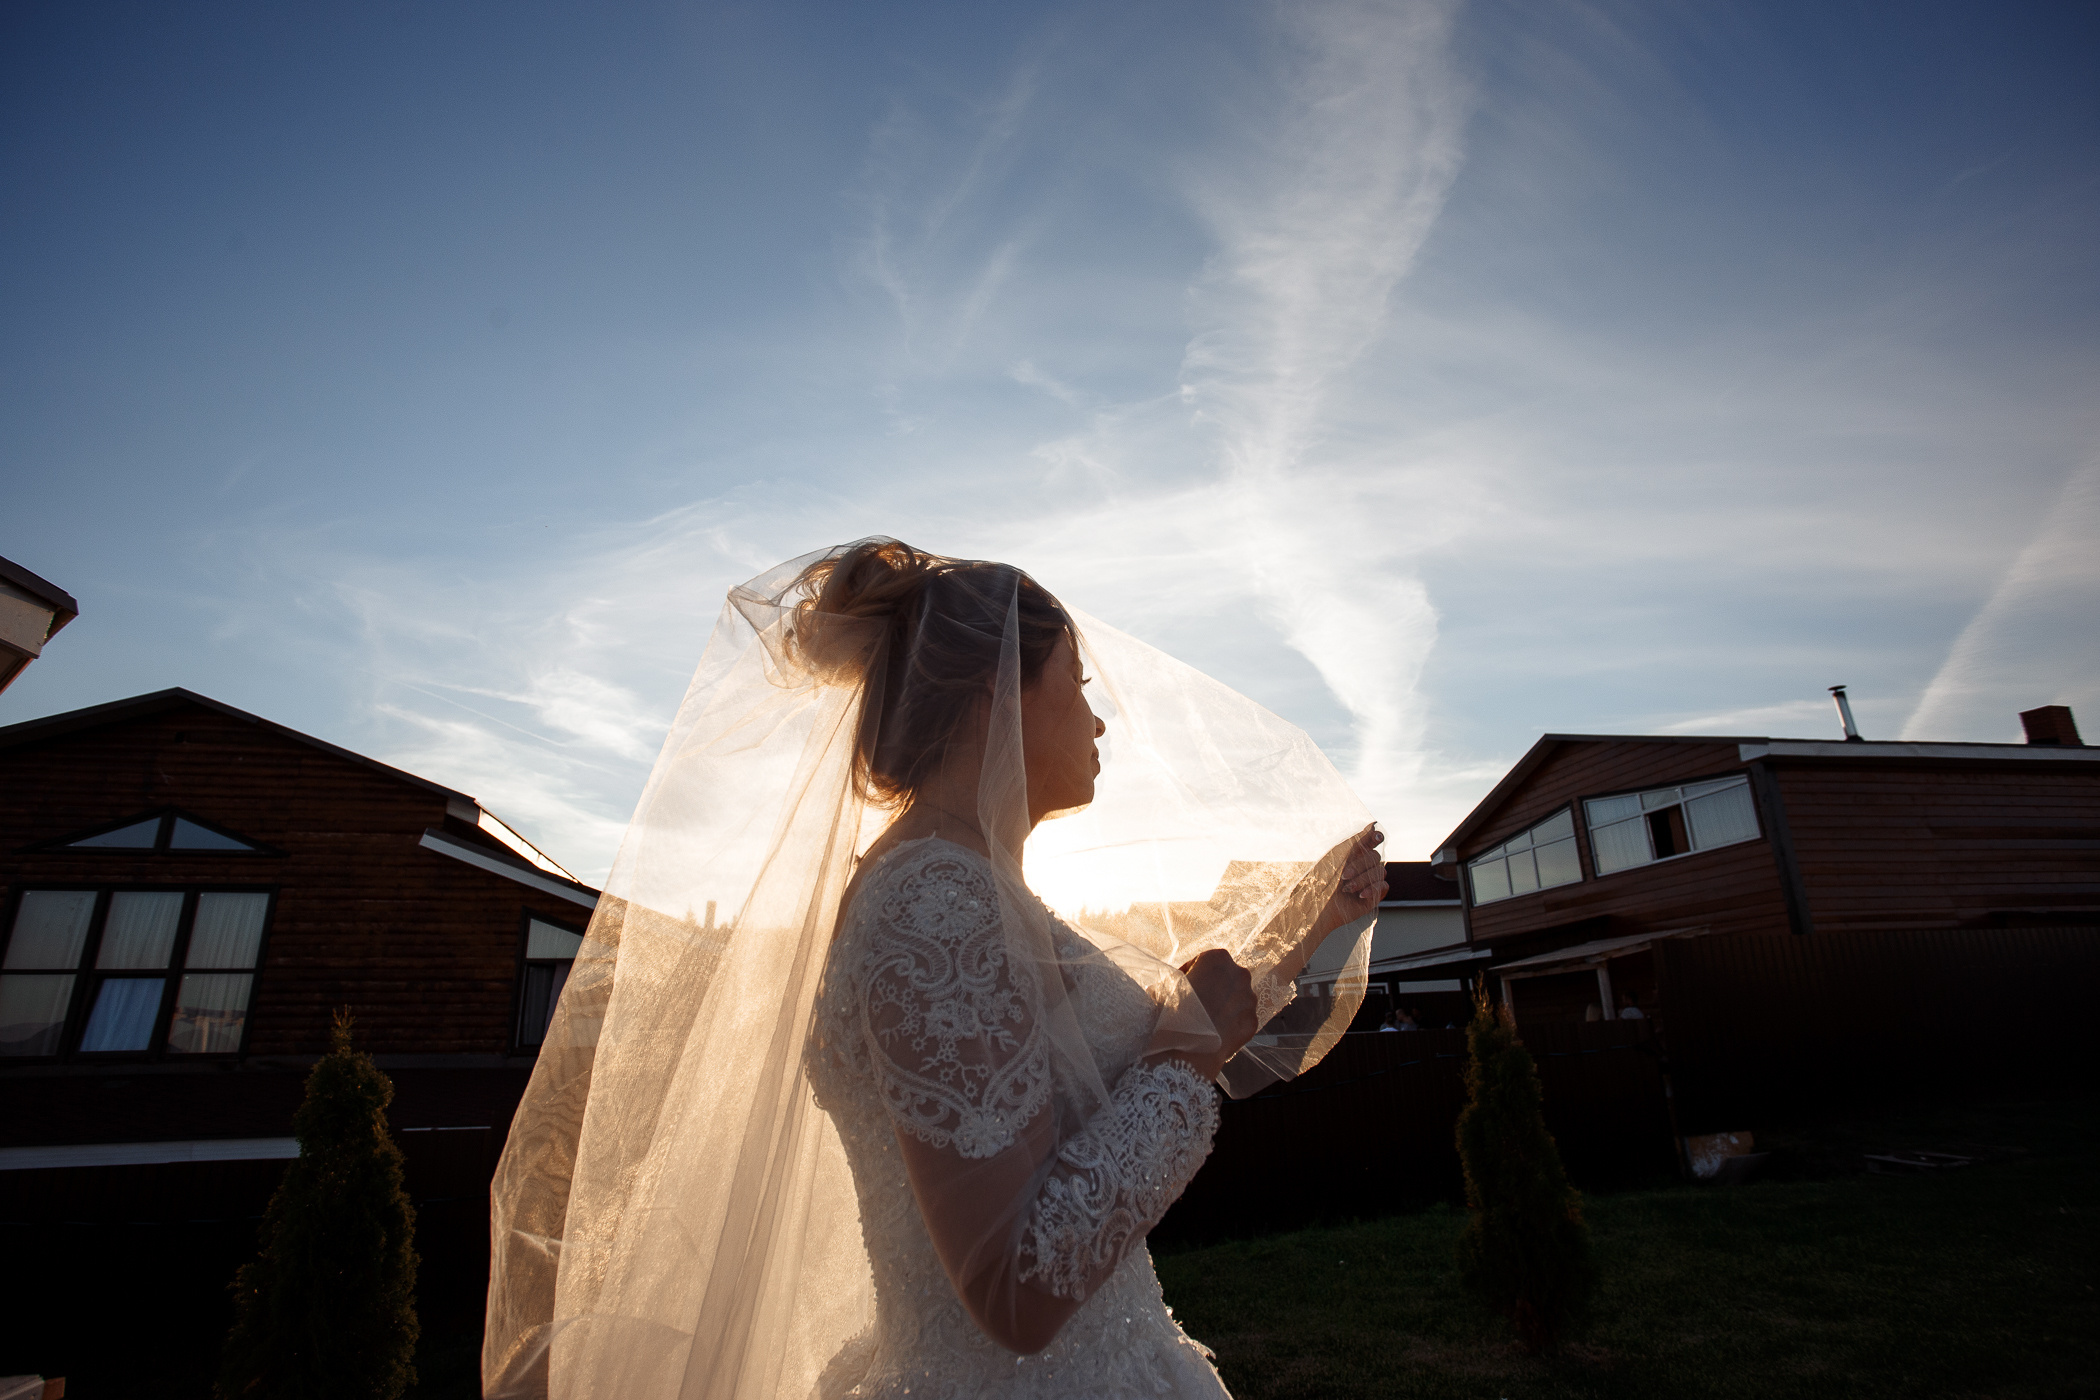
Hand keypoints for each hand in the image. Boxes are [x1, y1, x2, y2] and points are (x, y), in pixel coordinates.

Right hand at [1172, 948, 1258, 1080]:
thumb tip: (1175, 985)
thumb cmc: (1171, 1013)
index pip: (1202, 962)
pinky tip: (1214, 1033)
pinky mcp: (1252, 1022)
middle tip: (1194, 1005)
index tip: (1181, 988)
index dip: (1190, 975)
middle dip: (1211, 989)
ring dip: (1222, 1006)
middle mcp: (1240, 974)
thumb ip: (1175, 980)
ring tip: (1204, 1021)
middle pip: (1223, 979)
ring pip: (1235, 998)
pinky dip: (1229, 1024)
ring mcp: (1249, 999)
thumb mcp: (1164, 987)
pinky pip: (1239, 1019)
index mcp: (1218, 958)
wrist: (1185, 1050)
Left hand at [1319, 824, 1386, 935]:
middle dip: (1360, 866)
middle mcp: (1363, 867)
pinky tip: (1360, 895)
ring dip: (1363, 879)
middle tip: (1344, 876)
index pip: (1371, 842)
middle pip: (1375, 857)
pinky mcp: (1373, 897)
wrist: (1316, 907)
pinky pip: (1384, 887)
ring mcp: (1369, 882)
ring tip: (1347, 888)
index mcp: (1353, 855)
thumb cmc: (1321, 880)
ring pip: (1381, 872)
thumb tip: (1373, 824)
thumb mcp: (1337, 856)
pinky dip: (1373, 889)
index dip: (1376, 837)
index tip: (1376, 837)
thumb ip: (1357, 841)